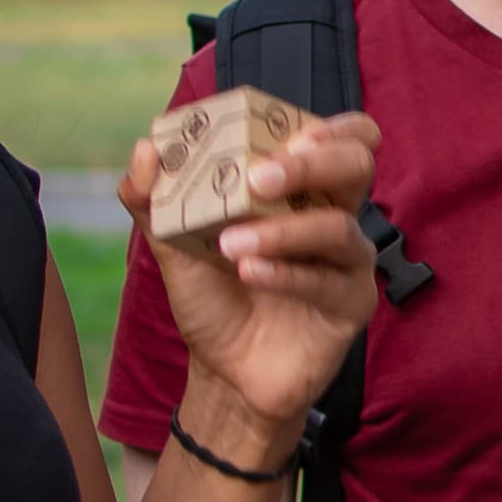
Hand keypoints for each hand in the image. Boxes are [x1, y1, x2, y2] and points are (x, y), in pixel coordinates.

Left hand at [128, 113, 382, 433]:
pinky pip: (328, 280)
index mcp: (300, 188)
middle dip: (312, 163)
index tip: (291, 135)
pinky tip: (249, 274)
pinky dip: (285, 274)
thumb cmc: (214, 299)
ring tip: (231, 245)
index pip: (341, 138)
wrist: (225, 373)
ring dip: (282, 231)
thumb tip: (146, 147)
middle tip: (259, 177)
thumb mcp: (175, 244)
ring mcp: (347, 259)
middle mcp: (332, 214)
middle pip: (356, 165)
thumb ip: (155, 198)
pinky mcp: (352, 303)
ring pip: (338, 227)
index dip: (330, 128)